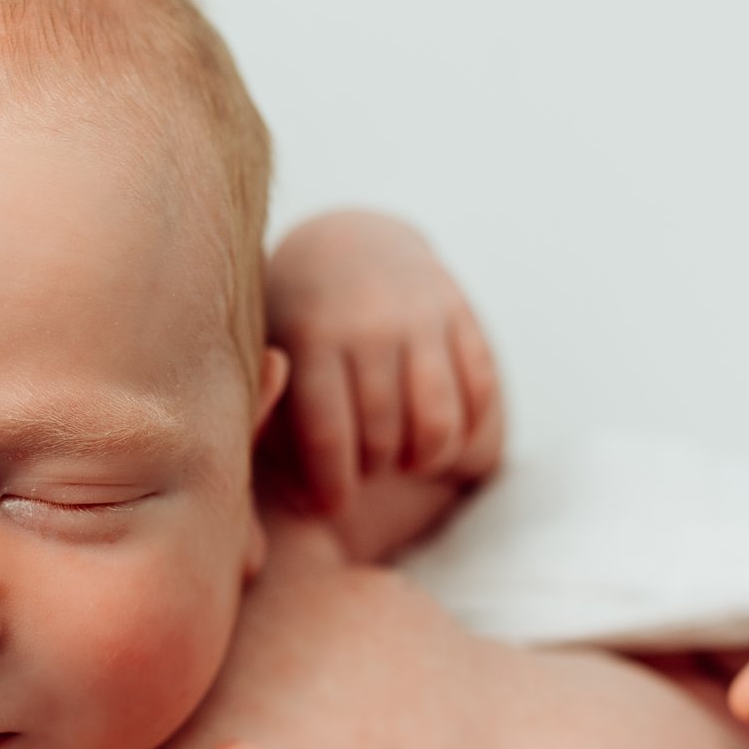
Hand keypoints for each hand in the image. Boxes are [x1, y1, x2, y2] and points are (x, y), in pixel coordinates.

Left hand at [264, 211, 503, 515]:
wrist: (349, 243)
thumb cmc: (296, 322)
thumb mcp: (269, 352)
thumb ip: (269, 416)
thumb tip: (301, 499)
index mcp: (311, 336)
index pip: (328, 435)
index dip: (332, 487)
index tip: (332, 506)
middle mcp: (369, 324)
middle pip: (383, 436)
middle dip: (374, 470)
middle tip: (365, 471)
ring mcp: (420, 317)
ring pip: (438, 422)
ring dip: (426, 459)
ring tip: (408, 460)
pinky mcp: (460, 313)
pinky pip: (479, 392)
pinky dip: (467, 429)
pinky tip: (442, 436)